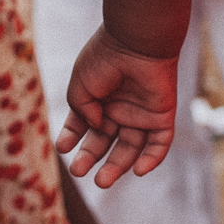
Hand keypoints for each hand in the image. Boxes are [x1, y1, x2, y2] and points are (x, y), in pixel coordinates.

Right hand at [58, 29, 181, 187]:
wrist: (135, 42)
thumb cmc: (105, 58)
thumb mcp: (80, 84)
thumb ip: (80, 110)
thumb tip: (95, 128)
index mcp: (99, 98)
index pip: (84, 125)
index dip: (72, 137)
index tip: (62, 147)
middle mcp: (119, 108)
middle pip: (105, 141)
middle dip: (91, 157)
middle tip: (78, 171)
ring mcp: (141, 113)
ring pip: (131, 148)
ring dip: (117, 166)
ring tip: (101, 181)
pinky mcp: (161, 116)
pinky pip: (159, 143)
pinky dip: (152, 159)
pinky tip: (138, 171)